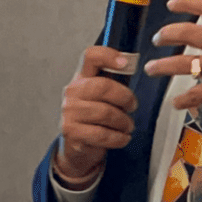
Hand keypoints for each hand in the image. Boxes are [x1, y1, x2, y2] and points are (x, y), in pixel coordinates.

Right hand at [55, 46, 138, 182]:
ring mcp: (69, 112)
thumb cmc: (94, 117)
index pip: (91, 57)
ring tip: (127, 125)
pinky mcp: (72, 132)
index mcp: (82, 77)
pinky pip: (102, 134)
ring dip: (123, 121)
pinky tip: (122, 137)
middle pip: (103, 86)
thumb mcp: (103, 96)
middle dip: (125, 97)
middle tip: (132, 106)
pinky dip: (118, 137)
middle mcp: (72, 92)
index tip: (126, 62)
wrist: (76, 146)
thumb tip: (131, 65)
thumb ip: (115, 80)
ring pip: (105, 113)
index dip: (109, 56)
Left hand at [143, 0, 201, 136]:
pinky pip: (194, 94)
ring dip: (162, 66)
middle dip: (166, 34)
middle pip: (186, 32)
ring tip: (152, 68)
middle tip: (158, 37)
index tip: (173, 4)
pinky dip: (183, 100)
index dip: (185, 2)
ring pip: (182, 63)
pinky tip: (177, 102)